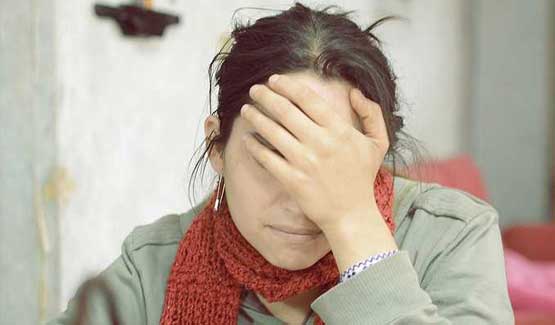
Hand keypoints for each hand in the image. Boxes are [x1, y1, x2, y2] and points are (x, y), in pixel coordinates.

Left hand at [241, 74, 389, 233]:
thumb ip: (371, 113)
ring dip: (256, 117)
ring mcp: (305, 162)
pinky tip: (247, 139)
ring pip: (273, 132)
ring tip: (246, 110)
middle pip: (286, 111)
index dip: (288, 86)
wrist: (352, 214)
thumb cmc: (362, 178)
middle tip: (254, 90)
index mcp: (340, 131)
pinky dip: (254, 146)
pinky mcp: (293, 180)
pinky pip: (267, 158)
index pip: (308, 99)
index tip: (274, 80)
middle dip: (266, 96)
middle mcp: (321, 143)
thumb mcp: (378, 143)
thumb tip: (354, 92)